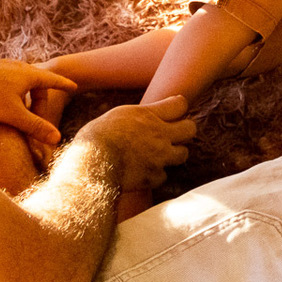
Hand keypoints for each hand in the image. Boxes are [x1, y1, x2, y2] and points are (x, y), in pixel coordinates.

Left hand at [0, 45, 75, 145]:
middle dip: (40, 96)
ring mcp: (1, 65)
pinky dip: (10, 90)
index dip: (64, 84)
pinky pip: (6, 78)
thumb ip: (36, 127)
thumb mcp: (13, 115)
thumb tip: (57, 139)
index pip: (53, 79)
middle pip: (36, 81)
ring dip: (24, 93)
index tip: (74, 85)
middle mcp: (16, 65)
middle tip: (39, 114)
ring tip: (19, 108)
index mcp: (28, 74)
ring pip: (20, 79)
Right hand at [77, 96, 195, 190]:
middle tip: (173, 134)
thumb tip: (149, 114)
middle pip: (190, 129)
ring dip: (173, 154)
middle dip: (184, 131)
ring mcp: (159, 157)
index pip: (180, 104)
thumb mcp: (116, 115)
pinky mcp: (154, 177)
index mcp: (148, 115)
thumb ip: (139, 115)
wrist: (91, 165)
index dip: (178, 107)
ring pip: (183, 154)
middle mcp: (159, 135)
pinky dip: (155, 175)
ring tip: (158, 154)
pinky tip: (143, 171)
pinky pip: (163, 175)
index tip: (172, 112)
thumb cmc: (95, 138)